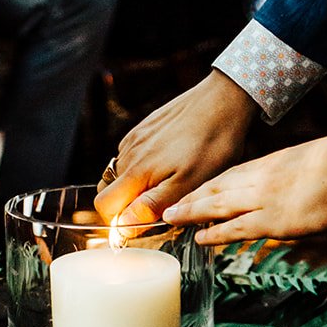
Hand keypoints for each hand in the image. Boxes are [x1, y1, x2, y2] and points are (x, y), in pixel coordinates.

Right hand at [95, 69, 257, 224]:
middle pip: (108, 190)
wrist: (223, 100)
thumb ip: (153, 205)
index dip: (118, 220)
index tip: (144, 220)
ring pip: (119, 173)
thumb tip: (123, 225)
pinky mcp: (143, 127)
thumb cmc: (212, 145)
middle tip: (158, 202)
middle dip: (126, 203)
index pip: (103, 206)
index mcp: (137, 172)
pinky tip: (169, 161)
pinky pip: (130, 154)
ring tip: (168, 180)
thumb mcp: (189, 184)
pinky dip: (142, 165)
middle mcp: (128, 154)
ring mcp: (134, 138)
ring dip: (135, 184)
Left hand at [162, 131, 326, 244]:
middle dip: (193, 195)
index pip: (234, 174)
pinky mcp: (273, 222)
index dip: (211, 184)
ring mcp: (265, 200)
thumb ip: (304, 173)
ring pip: (218, 205)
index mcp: (274, 163)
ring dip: (192, 212)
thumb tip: (307, 183)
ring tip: (172, 218)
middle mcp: (263, 179)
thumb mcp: (318, 161)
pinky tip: (198, 238)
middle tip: (170, 203)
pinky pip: (236, 228)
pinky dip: (215, 233)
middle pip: (218, 187)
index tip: (195, 189)